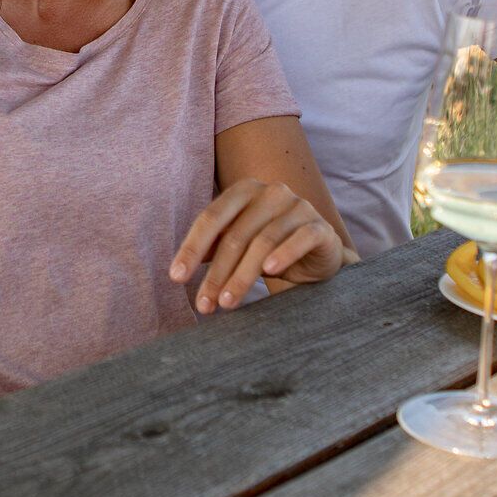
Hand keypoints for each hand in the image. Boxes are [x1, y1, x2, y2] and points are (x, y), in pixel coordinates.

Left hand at [169, 179, 348, 313]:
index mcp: (244, 191)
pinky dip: (284, 255)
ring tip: (227, 302)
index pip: (211, 218)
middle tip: (204, 304)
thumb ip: (213, 248)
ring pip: (263, 242)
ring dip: (242, 276)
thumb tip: (179, 270)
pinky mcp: (320, 227)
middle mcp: (271, 193)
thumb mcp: (239, 244)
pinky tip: (271, 274)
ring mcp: (298, 207)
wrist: (319, 254)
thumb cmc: (272, 246)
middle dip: (216, 273)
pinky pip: (300, 239)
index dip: (191, 248)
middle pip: (235, 235)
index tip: (177, 278)